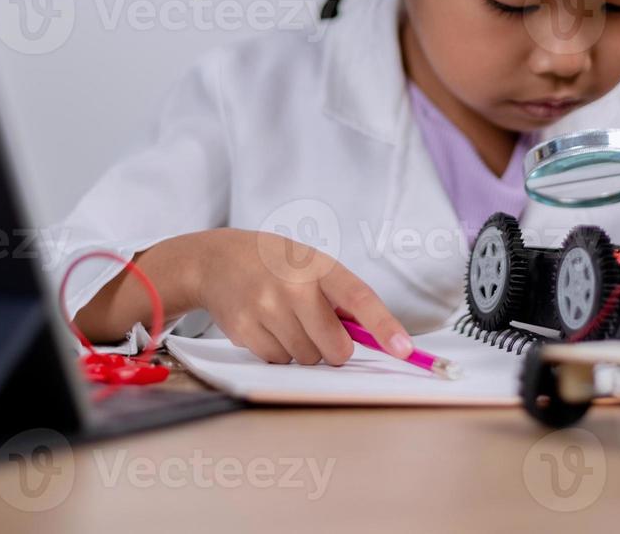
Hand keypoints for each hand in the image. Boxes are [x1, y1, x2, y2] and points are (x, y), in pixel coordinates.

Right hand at [191, 228, 412, 366]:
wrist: (216, 259)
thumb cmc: (275, 263)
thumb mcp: (310, 263)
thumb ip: (340, 296)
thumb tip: (375, 337)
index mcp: (318, 266)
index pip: (359, 299)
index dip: (384, 326)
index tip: (404, 349)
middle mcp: (293, 286)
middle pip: (335, 347)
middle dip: (334, 348)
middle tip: (318, 327)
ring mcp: (266, 308)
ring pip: (306, 358)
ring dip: (303, 348)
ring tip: (285, 319)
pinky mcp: (244, 329)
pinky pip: (278, 361)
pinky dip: (278, 351)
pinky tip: (266, 325)